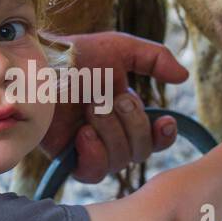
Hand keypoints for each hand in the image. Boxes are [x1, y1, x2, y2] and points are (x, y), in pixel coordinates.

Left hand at [39, 31, 189, 182]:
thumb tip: (183, 77)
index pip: (155, 138)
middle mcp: (110, 134)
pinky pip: (95, 172)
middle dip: (130, 122)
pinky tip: (82, 132)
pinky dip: (94, 151)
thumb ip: (154, 58)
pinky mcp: (68, 159)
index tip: (165, 121)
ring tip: (88, 108)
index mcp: (124, 113)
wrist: (37, 65)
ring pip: (121, 160)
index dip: (164, 136)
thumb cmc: (75, 55)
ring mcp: (88, 149)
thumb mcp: (120, 49)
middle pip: (141, 150)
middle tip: (109, 99)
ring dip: (109, 130)